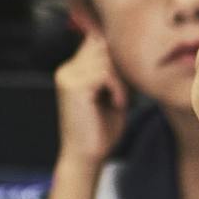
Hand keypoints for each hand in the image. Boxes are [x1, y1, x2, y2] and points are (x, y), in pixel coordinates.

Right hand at [53, 30, 127, 171]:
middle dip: (121, 67)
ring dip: (121, 80)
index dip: (116, 50)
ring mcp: (68, 77)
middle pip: (103, 46)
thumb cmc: (101, 130)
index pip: (95, 41)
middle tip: (125, 93)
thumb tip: (132, 51)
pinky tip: (117, 104)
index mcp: (72, 70)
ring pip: (107, 59)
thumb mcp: (112, 94)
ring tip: (120, 100)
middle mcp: (67, 70)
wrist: (86, 157)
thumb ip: (116, 73)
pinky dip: (118, 89)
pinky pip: (106, 73)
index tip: (128, 71)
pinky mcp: (74, 86)